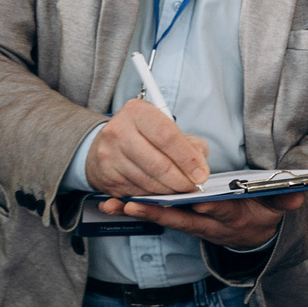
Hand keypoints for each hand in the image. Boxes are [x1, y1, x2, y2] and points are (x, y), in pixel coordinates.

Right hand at [85, 101, 209, 199]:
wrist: (106, 144)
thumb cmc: (143, 135)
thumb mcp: (166, 127)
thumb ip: (190, 144)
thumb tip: (200, 168)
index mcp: (137, 112)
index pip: (167, 137)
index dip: (188, 158)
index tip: (201, 174)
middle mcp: (119, 130)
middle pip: (158, 163)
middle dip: (181, 180)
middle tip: (193, 186)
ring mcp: (109, 155)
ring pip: (148, 181)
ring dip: (169, 190)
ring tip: (179, 188)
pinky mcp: (106, 176)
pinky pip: (137, 192)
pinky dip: (154, 195)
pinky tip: (160, 190)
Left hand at [97, 190, 305, 246]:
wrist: (250, 237)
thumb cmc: (261, 214)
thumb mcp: (276, 210)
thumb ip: (283, 201)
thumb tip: (298, 195)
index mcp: (232, 219)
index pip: (220, 213)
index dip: (209, 208)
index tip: (196, 202)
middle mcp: (208, 225)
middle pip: (182, 218)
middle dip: (158, 211)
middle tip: (134, 203)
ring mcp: (191, 225)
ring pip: (163, 217)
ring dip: (138, 210)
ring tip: (112, 203)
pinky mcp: (178, 221)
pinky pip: (155, 216)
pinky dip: (134, 209)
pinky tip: (110, 203)